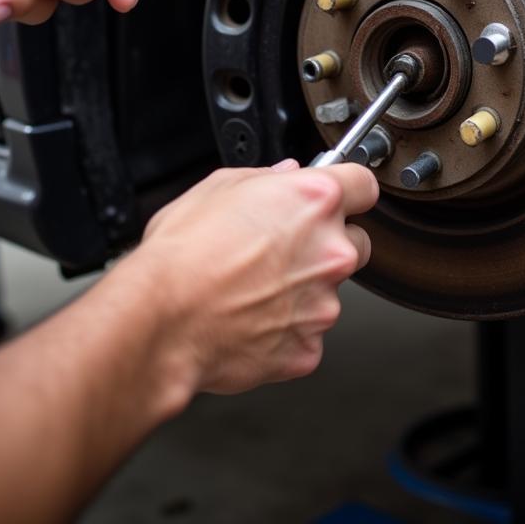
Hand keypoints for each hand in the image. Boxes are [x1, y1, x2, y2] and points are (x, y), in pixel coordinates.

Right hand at [132, 160, 378, 395]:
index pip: (364, 185)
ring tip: (252, 288)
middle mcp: (329, 251)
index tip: (337, 198)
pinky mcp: (308, 348)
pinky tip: (249, 318)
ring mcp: (323, 303)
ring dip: (303, 289)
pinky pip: (306, 333)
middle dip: (328, 243)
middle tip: (283, 248)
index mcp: (314, 202)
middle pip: (356, 241)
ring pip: (328, 290)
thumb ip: (264, 177)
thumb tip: (284, 176)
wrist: (161, 319)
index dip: (348, 190)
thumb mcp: (216, 187)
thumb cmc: (181, 254)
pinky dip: (285, 328)